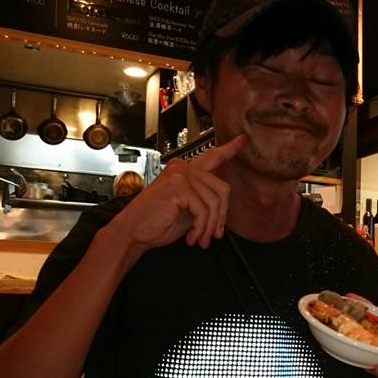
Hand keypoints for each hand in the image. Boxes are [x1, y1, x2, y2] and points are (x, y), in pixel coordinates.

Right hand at [108, 134, 247, 252]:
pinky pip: (204, 210)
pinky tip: (191, 236)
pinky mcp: (179, 187)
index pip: (212, 157)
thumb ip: (204, 200)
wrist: (133, 232)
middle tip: (213, 235)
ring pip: (215, 202)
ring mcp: (180, 175)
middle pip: (223, 189)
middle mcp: (183, 168)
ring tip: (199, 238)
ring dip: (209, 226)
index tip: (244, 140)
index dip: (231, 149)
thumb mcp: (187, 210)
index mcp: (185, 171)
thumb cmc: (156, 222)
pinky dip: (201, 228)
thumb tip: (224, 206)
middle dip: (220, 217)